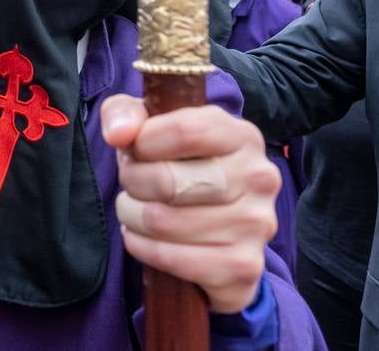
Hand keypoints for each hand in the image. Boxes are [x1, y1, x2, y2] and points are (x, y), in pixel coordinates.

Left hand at [101, 94, 280, 313]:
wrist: (215, 228)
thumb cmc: (175, 164)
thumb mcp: (148, 126)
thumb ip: (124, 114)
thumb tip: (119, 134)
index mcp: (241, 135)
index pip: (184, 132)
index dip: (142, 144)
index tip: (133, 150)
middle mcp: (259, 177)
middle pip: (168, 182)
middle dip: (133, 183)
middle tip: (132, 184)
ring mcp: (257, 225)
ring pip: (162, 222)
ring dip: (133, 217)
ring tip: (137, 210)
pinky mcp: (244, 266)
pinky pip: (172, 259)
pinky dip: (143, 248)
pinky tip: (143, 238)